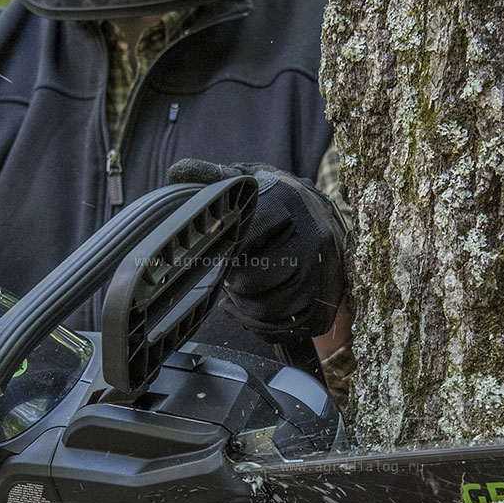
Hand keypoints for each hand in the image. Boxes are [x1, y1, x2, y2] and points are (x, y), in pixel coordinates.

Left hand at [166, 159, 347, 338]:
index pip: (246, 235)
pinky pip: (283, 330)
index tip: (214, 253)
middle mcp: (313, 239)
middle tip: (230, 273)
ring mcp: (323, 275)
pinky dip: (261, 326)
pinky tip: (254, 307)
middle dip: (233, 282)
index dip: (223, 251)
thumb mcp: (251, 179)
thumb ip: (214, 176)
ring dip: (245, 306)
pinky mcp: (325, 304)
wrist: (325, 218)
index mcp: (288, 203)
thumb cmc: (278, 201)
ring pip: (267, 311)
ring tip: (242, 289)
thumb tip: (178, 172)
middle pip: (254, 281)